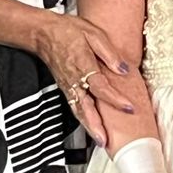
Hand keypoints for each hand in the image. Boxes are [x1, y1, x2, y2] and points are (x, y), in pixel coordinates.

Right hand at [31, 13, 135, 145]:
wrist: (43, 33)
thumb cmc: (68, 31)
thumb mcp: (93, 33)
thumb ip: (109, 53)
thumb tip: (124, 69)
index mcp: (83, 65)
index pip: (101, 87)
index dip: (115, 99)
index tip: (129, 107)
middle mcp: (74, 80)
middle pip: (86, 107)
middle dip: (97, 125)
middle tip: (107, 141)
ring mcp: (68, 86)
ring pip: (79, 111)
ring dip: (90, 128)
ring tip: (101, 141)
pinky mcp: (65, 88)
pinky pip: (74, 107)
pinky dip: (83, 120)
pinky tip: (91, 127)